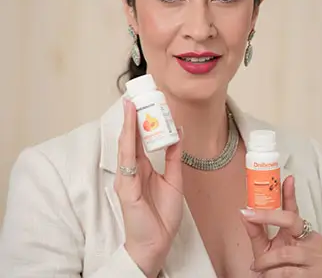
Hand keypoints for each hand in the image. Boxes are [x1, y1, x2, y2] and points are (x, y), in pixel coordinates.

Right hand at [114, 99, 182, 277]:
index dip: (142, 119)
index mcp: (142, 167)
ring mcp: (126, 177)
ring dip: (128, 123)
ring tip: (131, 103)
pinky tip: (130, 128)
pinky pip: (127, 161)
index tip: (147, 101)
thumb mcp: (174, 179)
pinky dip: (128, 142)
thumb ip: (174, 156)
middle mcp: (131, 169)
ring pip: (126, 144)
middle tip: (137, 94)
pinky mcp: (126, 187)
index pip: (140, 138)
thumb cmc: (161, 215)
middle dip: (133, 115)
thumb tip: (178, 133)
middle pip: (131, 137)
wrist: (156, 243)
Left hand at [241, 176, 321, 276]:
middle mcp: (311, 239)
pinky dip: (272, 275)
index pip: (293, 209)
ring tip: (258, 268)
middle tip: (249, 214)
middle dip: (267, 215)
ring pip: (284, 252)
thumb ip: (256, 232)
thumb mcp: (265, 251)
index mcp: (298, 232)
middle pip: (290, 219)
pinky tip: (268, 277)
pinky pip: (287, 271)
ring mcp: (316, 256)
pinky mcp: (317, 274)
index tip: (287, 178)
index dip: (290, 193)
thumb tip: (243, 212)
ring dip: (266, 262)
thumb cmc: (281, 271)